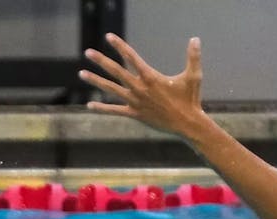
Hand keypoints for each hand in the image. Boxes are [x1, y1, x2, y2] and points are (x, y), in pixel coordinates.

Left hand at [79, 34, 207, 138]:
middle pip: (116, 71)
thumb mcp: (194, 76)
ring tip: (81, 73)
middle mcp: (139, 88)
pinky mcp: (134, 114)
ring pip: (111, 89)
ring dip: (95, 81)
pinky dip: (101, 108)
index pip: (131, 57)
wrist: (187, 123)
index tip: (108, 37)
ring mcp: (134, 101)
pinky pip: (114, 110)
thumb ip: (193, 57)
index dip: (119, 46)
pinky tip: (89, 105)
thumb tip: (195, 39)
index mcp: (151, 77)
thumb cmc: (190, 99)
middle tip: (87, 52)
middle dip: (101, 61)